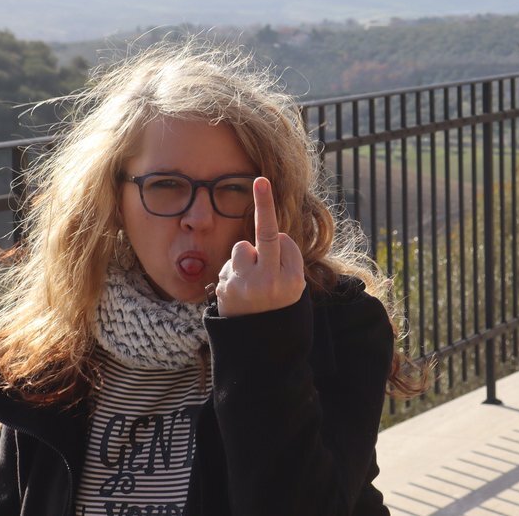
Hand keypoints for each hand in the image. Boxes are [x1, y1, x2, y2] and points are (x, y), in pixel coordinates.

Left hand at [214, 177, 305, 316]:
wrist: (257, 339)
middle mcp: (270, 282)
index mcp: (292, 280)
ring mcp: (246, 286)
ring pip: (242, 247)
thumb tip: (272, 232)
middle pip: (267, 235)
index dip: (281, 242)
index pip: (284, 241)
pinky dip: (234, 272)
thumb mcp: (292, 283)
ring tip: (249, 281)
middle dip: (265, 205)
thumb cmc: (277, 301)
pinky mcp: (225, 289)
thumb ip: (285, 257)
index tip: (265, 187)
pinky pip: (229, 264)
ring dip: (245, 257)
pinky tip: (238, 292)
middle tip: (261, 181)